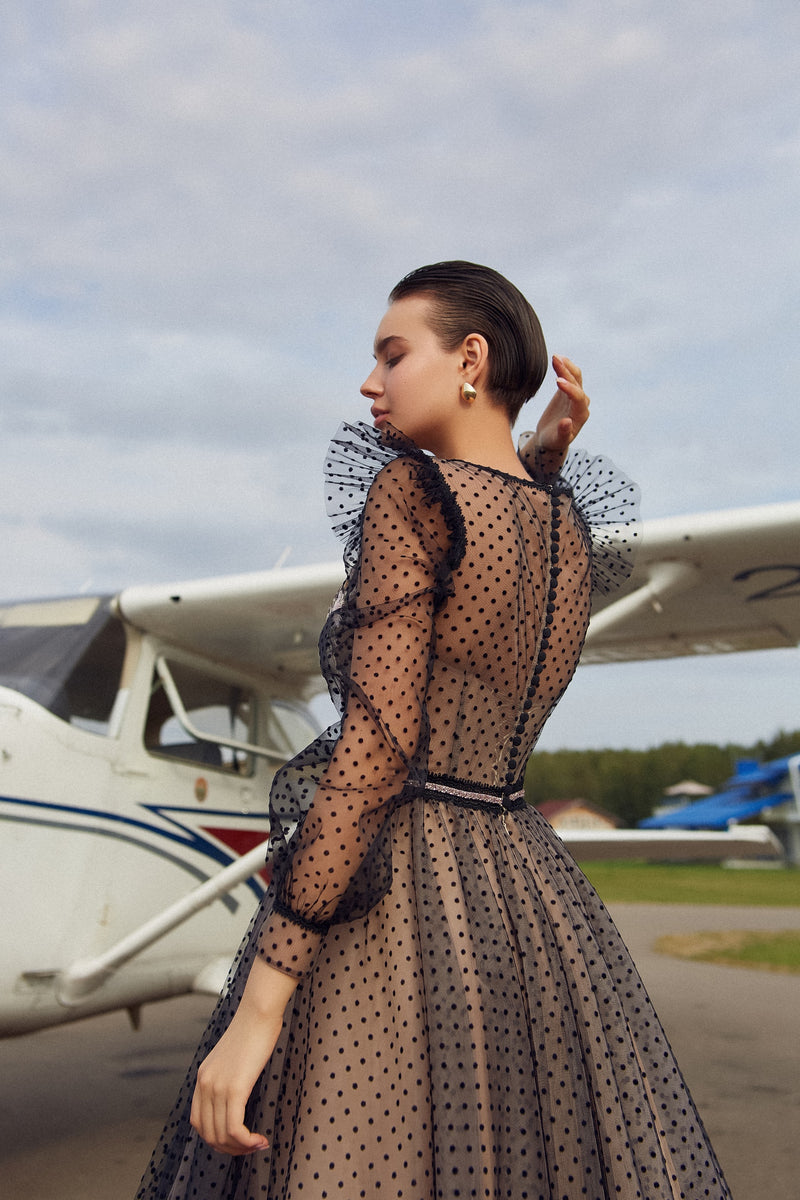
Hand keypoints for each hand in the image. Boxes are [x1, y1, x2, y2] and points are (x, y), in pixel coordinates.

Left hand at [190, 959, 296, 1154]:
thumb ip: (229, 1076)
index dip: (217, 1138)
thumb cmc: (254, 1030)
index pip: (198, 1123)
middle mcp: (204, 1084)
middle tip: (252, 1147)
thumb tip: (239, 1096)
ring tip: (258, 1144)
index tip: (239, 1139)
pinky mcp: (234, 1088)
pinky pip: (234, 1128)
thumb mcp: (233, 1057)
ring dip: (240, 1148)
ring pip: (221, 1135)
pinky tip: (260, 1139)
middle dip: (231, 1148)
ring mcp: (217, 1087)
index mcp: (202, 1078)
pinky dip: (246, 1141)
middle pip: (209, 1134)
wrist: (259, 1010)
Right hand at [534, 355, 589, 458]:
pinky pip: (568, 376)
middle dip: (566, 372)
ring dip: (566, 366)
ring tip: (556, 356)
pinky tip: (557, 359)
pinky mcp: (567, 391)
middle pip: (577, 383)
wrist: (551, 438)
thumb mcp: (557, 440)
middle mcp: (581, 403)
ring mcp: (575, 395)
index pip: (578, 397)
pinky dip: (563, 367)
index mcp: (581, 415)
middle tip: (555, 360)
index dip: (569, 389)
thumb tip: (566, 422)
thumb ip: (563, 432)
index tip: (557, 382)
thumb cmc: (554, 441)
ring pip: (575, 377)